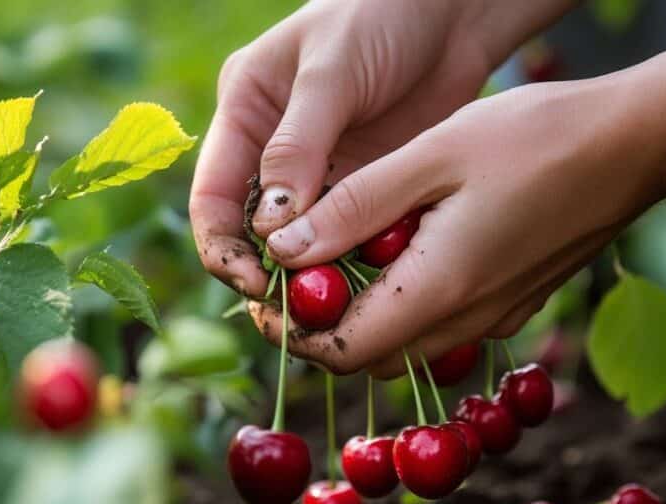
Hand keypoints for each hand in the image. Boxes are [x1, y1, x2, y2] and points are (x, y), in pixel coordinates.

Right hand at [190, 0, 574, 297]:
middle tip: (294, 312)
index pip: (213, 198)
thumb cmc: (381, 15)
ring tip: (333, 309)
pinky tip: (370, 285)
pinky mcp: (365, 188)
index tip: (252, 282)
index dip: (223, 248)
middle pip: (252, 233)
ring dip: (312, 278)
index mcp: (245, 114)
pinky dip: (353, 264)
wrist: (452, 11)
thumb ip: (299, 144)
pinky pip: (349, 237)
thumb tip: (272, 227)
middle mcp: (274, 152)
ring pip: (302, 244)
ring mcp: (322, 175)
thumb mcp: (331, 72)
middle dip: (265, 275)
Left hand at [249, 75, 665, 375]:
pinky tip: (400, 246)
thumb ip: (353, 208)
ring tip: (338, 252)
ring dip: (363, 313)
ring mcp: (497, 317)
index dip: (294, 333)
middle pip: (370, 355)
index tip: (264, 298)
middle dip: (322, 327)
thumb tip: (285, 251)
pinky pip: (443, 324)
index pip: (343, 351)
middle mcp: (468, 321)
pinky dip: (405, 301)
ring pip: (406, 342)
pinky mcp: (514, 301)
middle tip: (294, 273)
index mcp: (440, 290)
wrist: (636, 144)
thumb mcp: (431, 157)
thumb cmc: (537, 138)